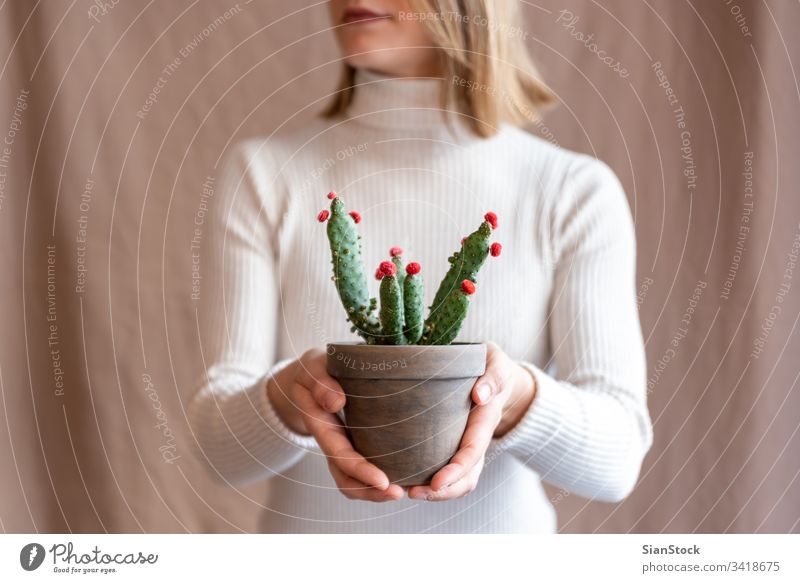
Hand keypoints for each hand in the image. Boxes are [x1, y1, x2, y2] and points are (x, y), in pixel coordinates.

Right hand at [267, 348, 404, 501]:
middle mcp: (333, 441)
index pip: (339, 455)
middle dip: (370, 491)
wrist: (310, 375)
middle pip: (346, 479)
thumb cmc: (314, 370)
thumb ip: (320, 382)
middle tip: (399, 493)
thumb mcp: (312, 367)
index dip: (359, 470)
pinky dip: (381, 478)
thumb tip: (336, 402)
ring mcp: (344, 446)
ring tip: (405, 491)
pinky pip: (366, 468)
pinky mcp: (357, 444)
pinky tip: (404, 477)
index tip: (382, 480)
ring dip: (376, 492)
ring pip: (354, 481)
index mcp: (321, 425)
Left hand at [407, 341, 535, 500]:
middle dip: (444, 491)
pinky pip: (448, 470)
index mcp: (486, 418)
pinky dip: (432, 482)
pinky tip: (409, 481)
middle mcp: (478, 437)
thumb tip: (479, 395)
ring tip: (408, 492)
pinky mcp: (456, 445)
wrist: (498, 375)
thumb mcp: (496, 362)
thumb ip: (493, 376)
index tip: (436, 482)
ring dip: (437, 492)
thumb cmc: (491, 364)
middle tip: (413, 493)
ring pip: (460, 480)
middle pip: (468, 476)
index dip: (456, 469)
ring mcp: (468, 444)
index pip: (473, 451)